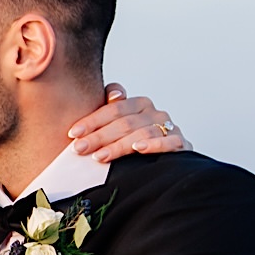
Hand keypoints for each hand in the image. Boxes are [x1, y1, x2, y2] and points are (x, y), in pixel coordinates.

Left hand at [69, 84, 192, 162]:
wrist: (162, 160)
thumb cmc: (133, 140)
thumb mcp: (119, 124)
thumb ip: (111, 107)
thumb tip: (114, 95)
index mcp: (140, 104)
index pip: (114, 109)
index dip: (93, 121)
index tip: (73, 133)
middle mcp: (155, 113)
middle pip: (125, 122)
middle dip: (99, 136)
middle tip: (79, 148)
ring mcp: (169, 128)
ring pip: (142, 133)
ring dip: (119, 145)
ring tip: (100, 156)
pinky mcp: (181, 144)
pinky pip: (170, 142)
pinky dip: (154, 144)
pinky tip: (138, 149)